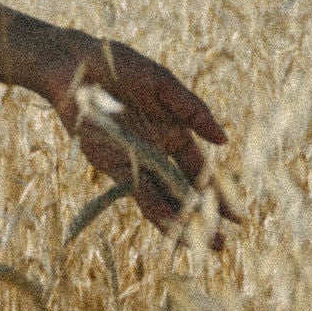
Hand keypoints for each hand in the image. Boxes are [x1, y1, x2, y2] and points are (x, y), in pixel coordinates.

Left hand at [56, 37, 231, 235]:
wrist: (74, 64)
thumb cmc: (120, 65)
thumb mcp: (164, 84)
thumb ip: (193, 111)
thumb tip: (225, 140)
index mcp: (173, 133)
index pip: (199, 172)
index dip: (217, 194)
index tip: (236, 218)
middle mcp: (155, 152)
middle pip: (182, 192)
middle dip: (201, 219)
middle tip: (221, 245)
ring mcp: (133, 160)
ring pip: (160, 198)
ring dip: (178, 223)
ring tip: (198, 246)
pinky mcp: (110, 164)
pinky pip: (135, 190)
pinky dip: (154, 208)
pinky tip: (171, 225)